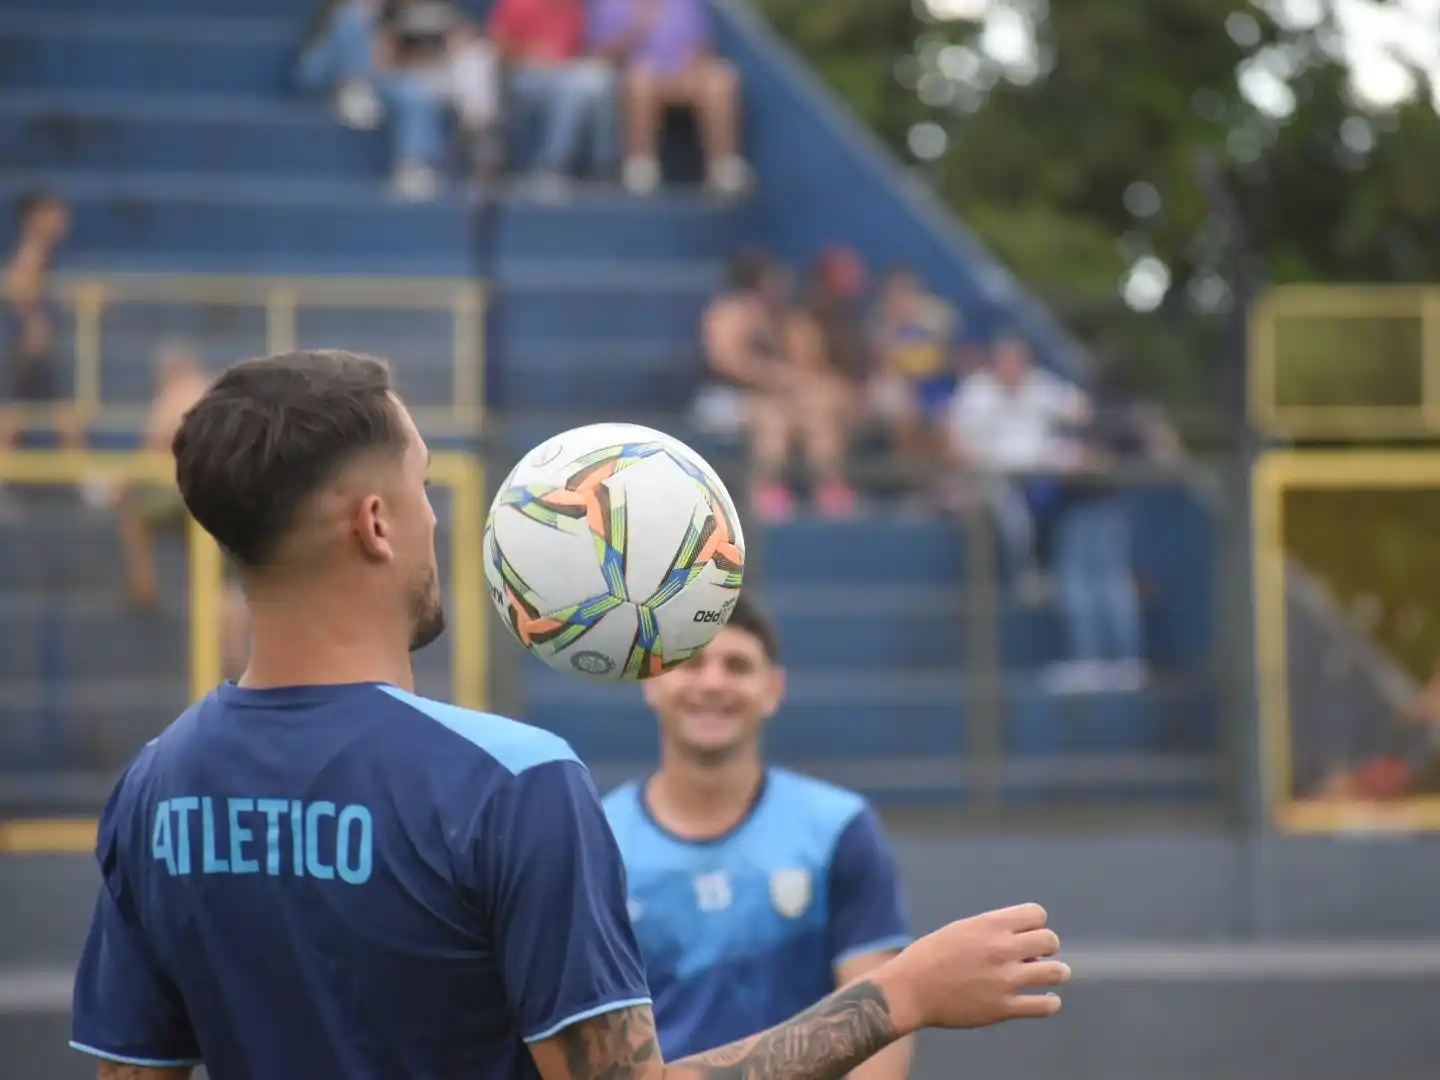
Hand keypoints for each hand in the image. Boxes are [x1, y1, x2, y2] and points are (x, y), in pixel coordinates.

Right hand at [871, 903, 1068, 1032]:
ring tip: (1050, 975)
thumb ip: (993, 932)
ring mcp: (1005, 980)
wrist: (910, 990)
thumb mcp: (961, 930)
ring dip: (1056, 973)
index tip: (1026, 934)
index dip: (1034, 923)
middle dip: (1046, 946)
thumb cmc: (931, 957)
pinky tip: (1044, 1000)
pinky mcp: (1003, 1008)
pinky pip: (1043, 1005)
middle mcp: (1001, 949)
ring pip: (1056, 972)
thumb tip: (1026, 945)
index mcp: (989, 925)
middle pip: (1050, 940)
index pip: (1037, 914)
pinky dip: (1049, 1002)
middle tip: (1035, 956)